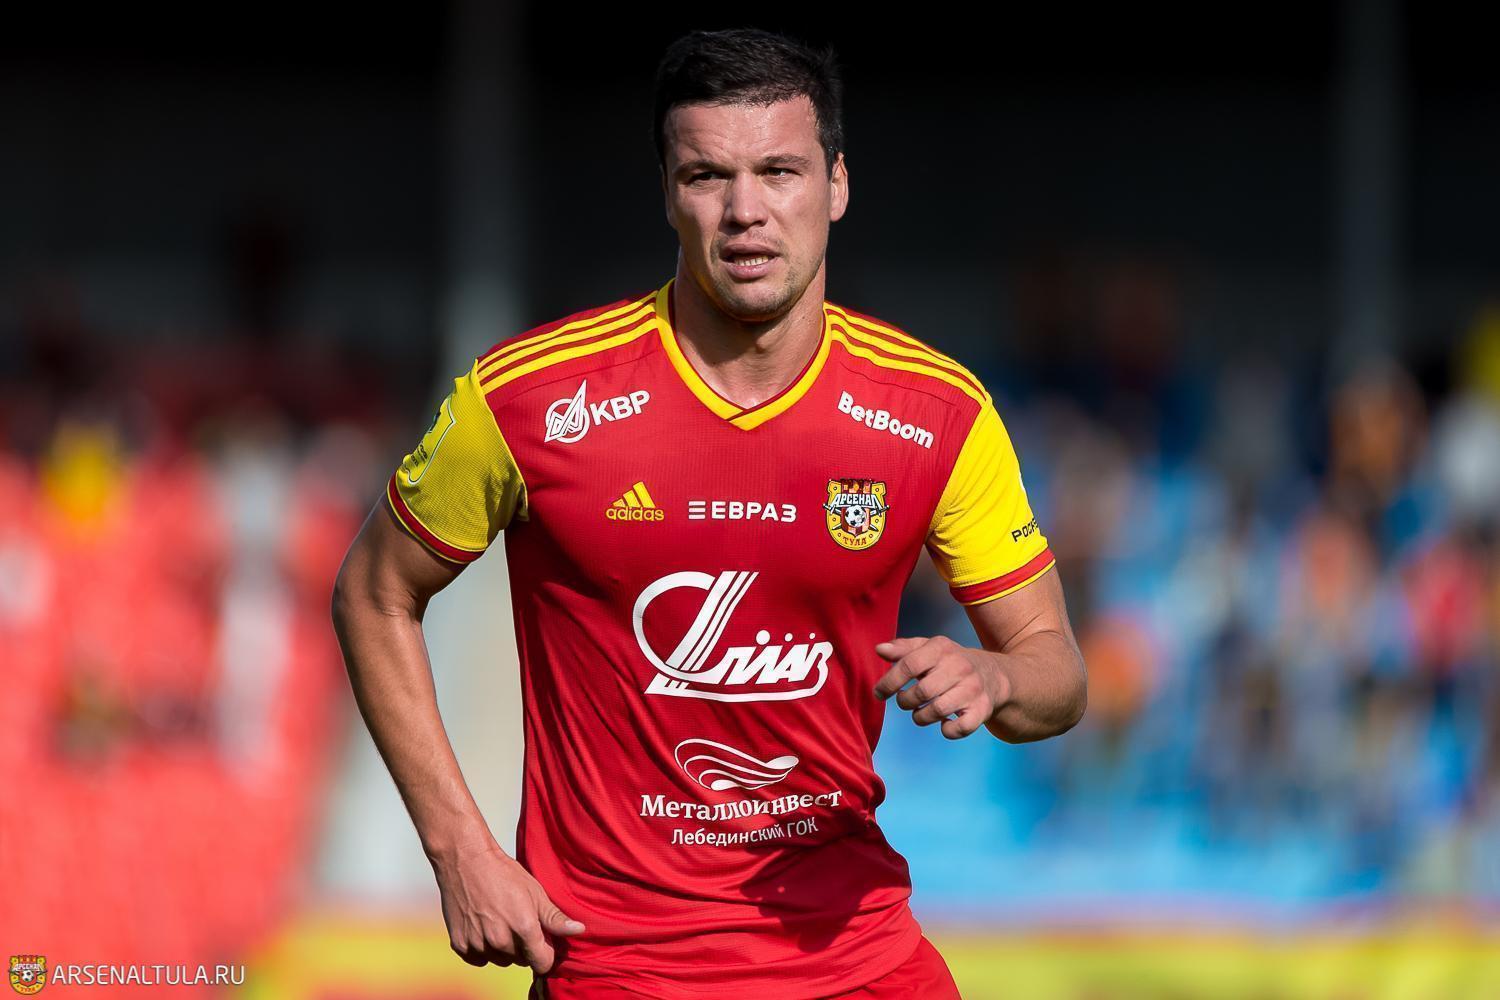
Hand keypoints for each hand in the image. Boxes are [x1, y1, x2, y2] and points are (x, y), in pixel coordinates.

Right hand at [430, 837, 584, 973]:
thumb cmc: (503, 873)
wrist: (466, 861)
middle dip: (524, 947)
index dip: (546, 953)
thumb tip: (579, 930)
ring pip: (500, 960)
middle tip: (518, 921)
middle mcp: (500, 941)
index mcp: (524, 928)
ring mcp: (478, 944)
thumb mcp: (535, 892)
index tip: (543, 940)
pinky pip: (479, 959)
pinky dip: (482, 948)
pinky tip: (483, 926)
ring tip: (500, 921)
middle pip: (521, 961)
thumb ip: (555, 918)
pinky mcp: (460, 945)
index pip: (542, 963)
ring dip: (503, 949)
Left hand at [873, 635, 1011, 739]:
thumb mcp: (928, 649)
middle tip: (904, 701)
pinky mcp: (981, 710)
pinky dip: (946, 730)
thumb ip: (902, 649)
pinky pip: (959, 728)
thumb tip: (879, 649)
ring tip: (919, 712)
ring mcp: (972, 689)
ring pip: (937, 711)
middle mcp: (960, 667)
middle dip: (905, 702)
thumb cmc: (950, 662)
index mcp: (942, 648)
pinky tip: (943, 723)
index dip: (889, 682)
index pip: (910, 664)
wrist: (993, 675)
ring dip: (921, 717)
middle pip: (922, 692)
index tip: (879, 693)